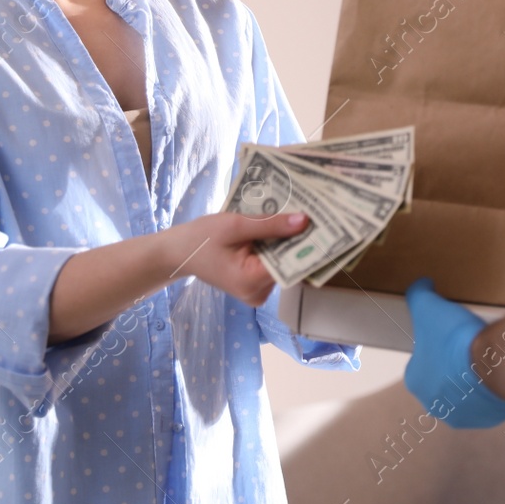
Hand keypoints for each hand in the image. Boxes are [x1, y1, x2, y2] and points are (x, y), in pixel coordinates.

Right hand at [161, 212, 307, 306]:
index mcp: (252, 281)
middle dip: (299, 237)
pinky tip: (280, 225)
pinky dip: (276, 246)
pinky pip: (273, 263)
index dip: (307, 241)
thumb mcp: (235, 225)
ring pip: (283, 262)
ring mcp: (258, 291)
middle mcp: (259, 292)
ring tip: (298, 213)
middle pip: (289, 263)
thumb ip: (270, 225)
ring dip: (288, 240)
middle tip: (315, 210)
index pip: (291, 263)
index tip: (325, 221)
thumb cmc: (202, 238)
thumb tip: (305, 221)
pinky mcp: (256, 283)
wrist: (179, 251)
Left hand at [404, 278, 504, 428]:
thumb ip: (418, 294)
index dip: (434, 345)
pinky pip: (490, 400)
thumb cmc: (454, 339)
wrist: (493, 363)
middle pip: (443, 379)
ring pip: (467, 393)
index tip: (449, 334)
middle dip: (454, 364)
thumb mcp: (428, 306)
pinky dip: (493, 386)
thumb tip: (420, 285)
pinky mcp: (491, 418)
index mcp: (416, 382)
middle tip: (468, 343)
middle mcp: (436, 405)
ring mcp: (465, 415)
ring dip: (473, 378)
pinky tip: (498, 367)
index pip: (420, 361)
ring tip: (485, 355)